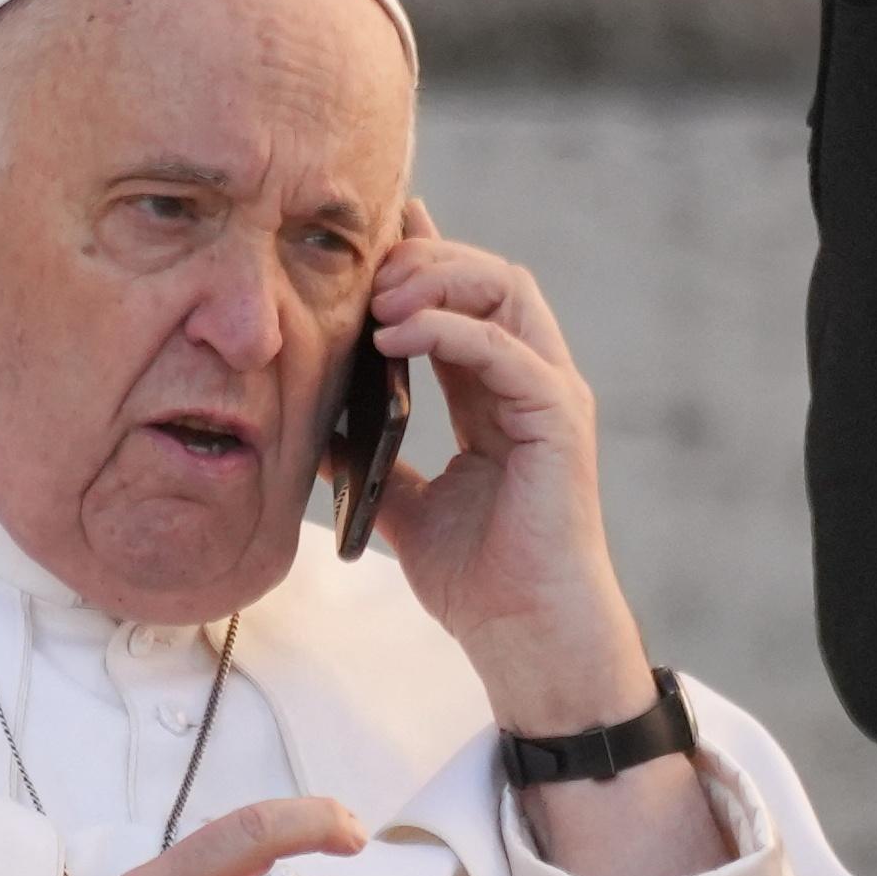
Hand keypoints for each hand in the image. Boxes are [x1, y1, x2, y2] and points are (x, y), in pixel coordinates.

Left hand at [364, 207, 727, 875]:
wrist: (522, 638)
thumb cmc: (478, 579)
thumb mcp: (404, 506)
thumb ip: (372, 460)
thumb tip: (317, 431)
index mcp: (494, 394)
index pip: (462, 300)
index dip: (420, 259)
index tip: (367, 236)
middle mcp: (529, 382)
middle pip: (489, 277)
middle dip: (423, 260)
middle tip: (362, 274)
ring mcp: (550, 397)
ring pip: (507, 293)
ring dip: (436, 282)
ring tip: (376, 301)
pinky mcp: (559, 422)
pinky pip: (510, 351)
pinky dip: (452, 331)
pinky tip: (398, 337)